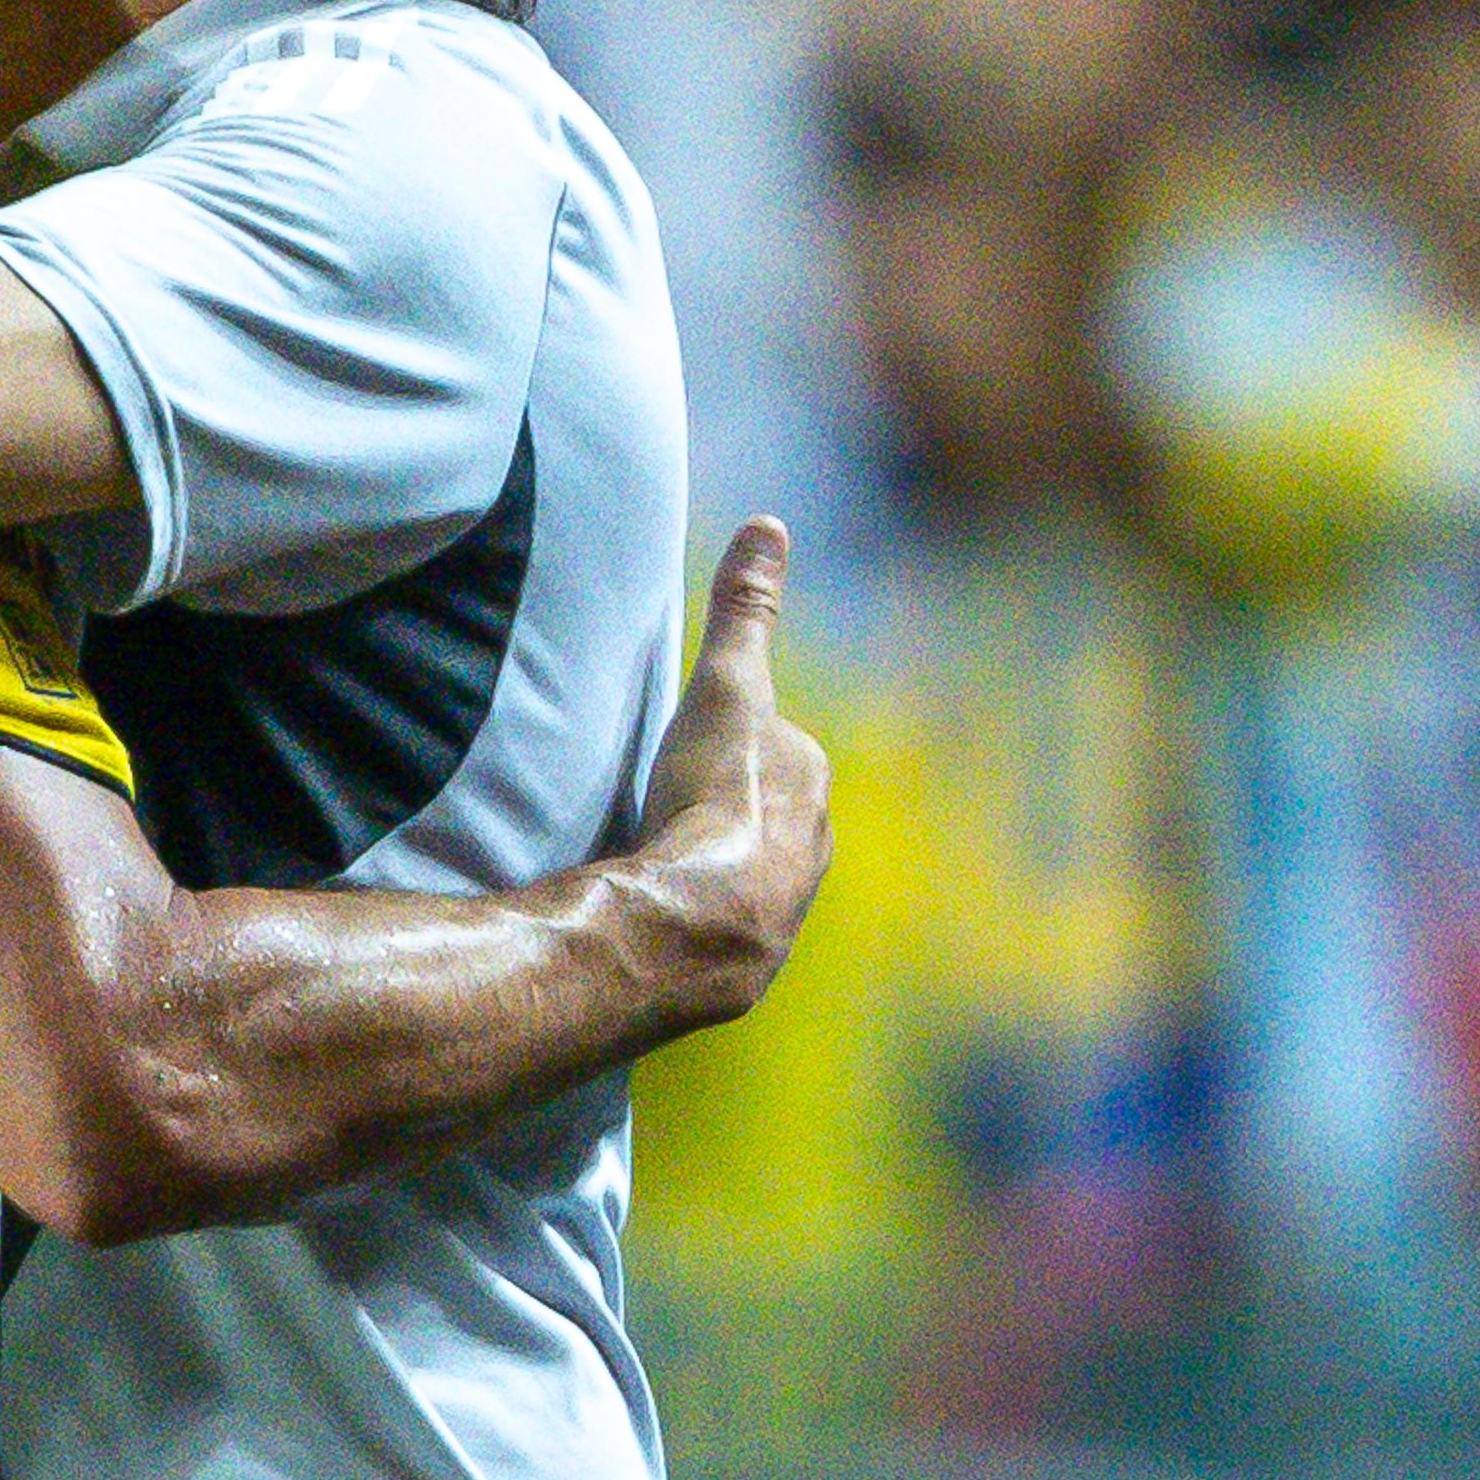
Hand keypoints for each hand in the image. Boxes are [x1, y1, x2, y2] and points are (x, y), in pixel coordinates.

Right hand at [627, 519, 829, 1018]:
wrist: (702, 916)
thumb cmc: (717, 793)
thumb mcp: (724, 684)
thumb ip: (743, 609)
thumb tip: (769, 523)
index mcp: (808, 782)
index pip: (781, 748)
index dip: (741, 740)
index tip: (702, 743)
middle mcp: (812, 846)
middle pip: (775, 812)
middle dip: (739, 807)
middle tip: (678, 800)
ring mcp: (784, 906)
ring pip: (756, 870)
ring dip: (721, 864)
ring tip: (669, 857)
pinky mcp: (746, 956)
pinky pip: (726, 921)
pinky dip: (701, 910)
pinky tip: (668, 909)